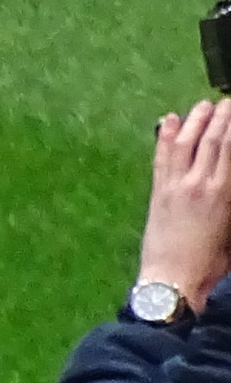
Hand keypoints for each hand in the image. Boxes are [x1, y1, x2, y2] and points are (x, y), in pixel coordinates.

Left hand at [141, 98, 230, 310]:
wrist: (173, 280)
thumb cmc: (211, 262)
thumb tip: (226, 179)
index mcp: (224, 192)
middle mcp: (200, 184)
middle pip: (212, 140)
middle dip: (221, 117)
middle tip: (227, 102)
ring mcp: (175, 187)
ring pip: (185, 144)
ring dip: (194, 121)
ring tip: (202, 106)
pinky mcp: (157, 194)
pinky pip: (161, 158)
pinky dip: (165, 137)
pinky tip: (169, 121)